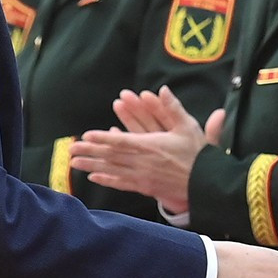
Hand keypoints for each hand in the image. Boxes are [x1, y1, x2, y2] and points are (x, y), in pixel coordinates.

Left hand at [71, 86, 216, 211]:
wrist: (206, 184)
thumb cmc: (198, 155)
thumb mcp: (188, 127)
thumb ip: (173, 108)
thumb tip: (163, 89)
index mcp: (151, 146)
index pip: (121, 141)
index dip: (102, 138)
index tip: (87, 135)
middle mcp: (143, 162)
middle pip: (111, 156)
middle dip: (90, 151)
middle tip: (71, 149)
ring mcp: (142, 177)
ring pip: (112, 170)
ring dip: (92, 165)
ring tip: (74, 163)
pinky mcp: (145, 188)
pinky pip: (122, 184)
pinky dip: (107, 180)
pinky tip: (94, 177)